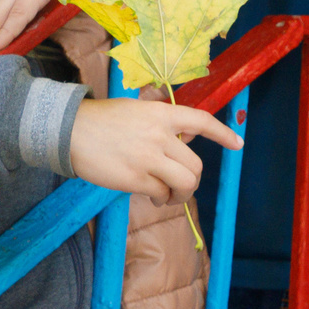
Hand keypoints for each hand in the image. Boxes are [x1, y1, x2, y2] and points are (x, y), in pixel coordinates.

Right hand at [69, 97, 242, 205]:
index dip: (223, 133)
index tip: (238, 144)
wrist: (69, 130)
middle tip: (180, 187)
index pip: (201, 121)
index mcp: (161, 114)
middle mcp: (160, 135)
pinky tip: (151, 195)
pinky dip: (160, 199)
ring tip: (168, 197)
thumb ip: (164, 122)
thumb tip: (190, 136)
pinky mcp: (135, 178)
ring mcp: (148, 158)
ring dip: (181, 195)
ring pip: (184, 184)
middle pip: (195, 165)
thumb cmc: (102, 120)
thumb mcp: (137, 110)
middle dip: (192, 180)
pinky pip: (161, 194)